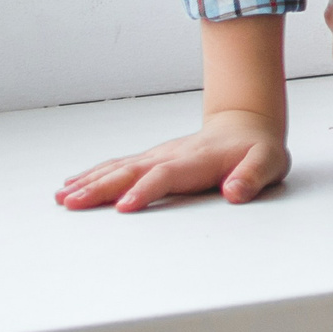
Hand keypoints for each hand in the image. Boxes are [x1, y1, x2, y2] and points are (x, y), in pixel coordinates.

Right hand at [55, 109, 289, 212]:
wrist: (247, 125)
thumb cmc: (258, 149)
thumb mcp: (269, 162)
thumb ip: (253, 176)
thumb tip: (235, 192)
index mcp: (197, 160)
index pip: (166, 175)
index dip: (145, 190)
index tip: (122, 207)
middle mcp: (171, 155)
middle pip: (132, 171)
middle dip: (102, 188)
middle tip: (73, 203)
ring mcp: (159, 155)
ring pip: (120, 168)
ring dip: (91, 182)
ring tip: (63, 197)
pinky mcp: (152, 159)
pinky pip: (119, 166)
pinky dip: (94, 175)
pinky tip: (73, 186)